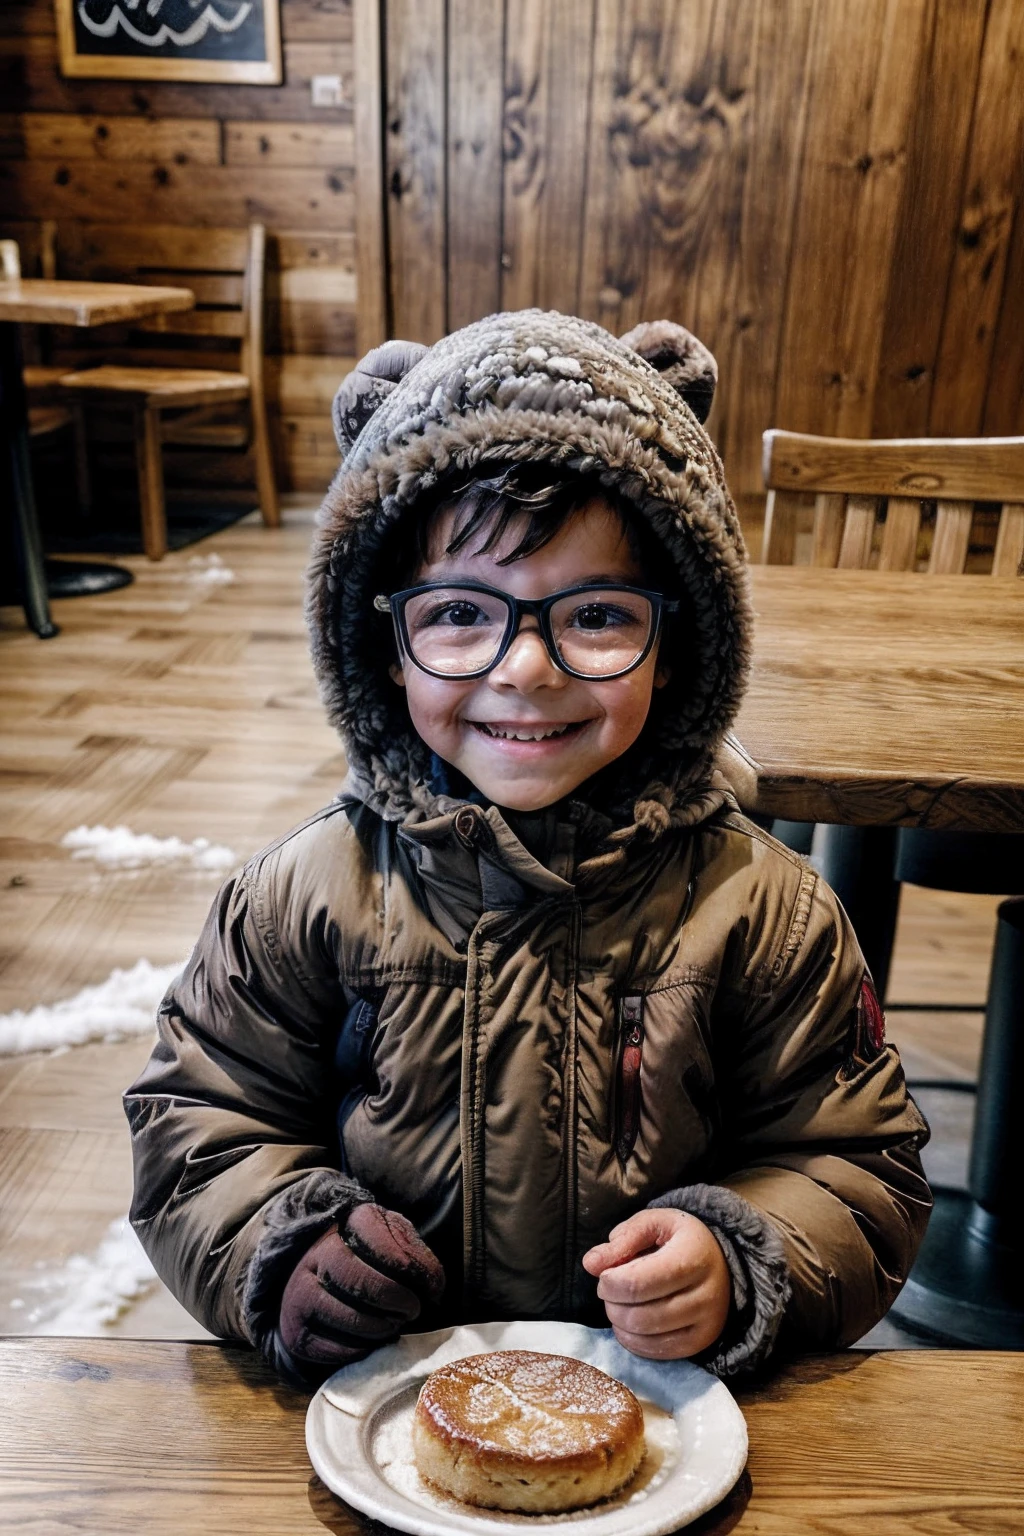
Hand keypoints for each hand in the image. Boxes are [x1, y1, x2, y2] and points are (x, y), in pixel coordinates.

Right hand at [279, 1203, 444, 1366]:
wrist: (322, 1281)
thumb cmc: (370, 1259)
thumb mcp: (396, 1243)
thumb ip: (417, 1258)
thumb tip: (433, 1290)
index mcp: (348, 1222)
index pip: (379, 1241)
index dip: (410, 1267)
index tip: (430, 1287)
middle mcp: (316, 1253)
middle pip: (356, 1278)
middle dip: (393, 1299)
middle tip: (412, 1310)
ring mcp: (299, 1291)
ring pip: (343, 1314)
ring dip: (379, 1326)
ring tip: (394, 1325)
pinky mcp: (296, 1330)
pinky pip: (331, 1347)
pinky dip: (360, 1349)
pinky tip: (372, 1340)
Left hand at [582, 1208, 730, 1359]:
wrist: (721, 1263)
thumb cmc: (681, 1240)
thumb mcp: (654, 1224)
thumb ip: (623, 1239)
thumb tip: (591, 1263)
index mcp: (693, 1257)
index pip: (638, 1283)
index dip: (610, 1283)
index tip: (604, 1275)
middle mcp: (705, 1295)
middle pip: (640, 1315)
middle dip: (612, 1304)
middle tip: (609, 1291)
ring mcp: (705, 1324)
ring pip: (646, 1336)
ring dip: (619, 1322)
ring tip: (619, 1304)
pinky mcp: (700, 1343)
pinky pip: (656, 1352)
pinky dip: (633, 1340)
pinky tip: (629, 1323)